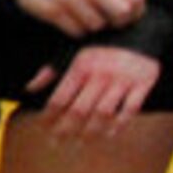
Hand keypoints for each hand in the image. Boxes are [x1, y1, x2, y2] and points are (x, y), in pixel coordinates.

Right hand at [0, 0, 143, 37]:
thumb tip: (131, 10)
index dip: (136, 13)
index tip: (127, 17)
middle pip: (122, 14)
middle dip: (118, 23)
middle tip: (107, 23)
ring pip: (98, 26)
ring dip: (93, 28)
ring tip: (83, 19)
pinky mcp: (53, 11)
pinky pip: (76, 32)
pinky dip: (76, 31)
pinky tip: (70, 21)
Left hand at [31, 43, 161, 138]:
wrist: (140, 29)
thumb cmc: (101, 44)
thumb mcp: (73, 51)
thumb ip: (51, 70)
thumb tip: (29, 89)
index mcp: (80, 66)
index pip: (60, 98)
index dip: (49, 116)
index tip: (43, 128)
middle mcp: (100, 74)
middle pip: (80, 110)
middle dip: (66, 130)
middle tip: (57, 144)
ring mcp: (123, 80)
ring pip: (104, 113)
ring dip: (90, 132)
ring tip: (80, 144)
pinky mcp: (143, 83)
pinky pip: (130, 109)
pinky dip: (119, 124)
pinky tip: (109, 135)